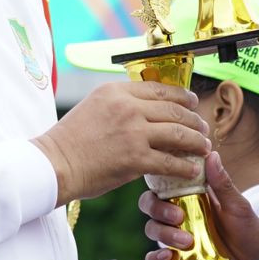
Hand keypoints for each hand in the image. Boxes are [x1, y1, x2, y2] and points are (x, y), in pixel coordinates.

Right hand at [33, 82, 209, 204]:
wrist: (54, 164)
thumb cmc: (70, 140)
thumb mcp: (93, 107)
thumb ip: (120, 105)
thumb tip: (145, 111)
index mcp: (117, 91)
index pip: (159, 89)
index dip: (182, 97)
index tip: (192, 103)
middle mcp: (128, 107)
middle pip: (174, 109)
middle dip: (194, 120)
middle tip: (203, 128)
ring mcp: (133, 132)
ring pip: (178, 133)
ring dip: (196, 141)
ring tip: (204, 147)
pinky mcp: (135, 158)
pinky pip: (170, 161)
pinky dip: (184, 167)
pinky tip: (192, 170)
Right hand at [141, 152, 258, 259]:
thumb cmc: (246, 228)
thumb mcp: (237, 206)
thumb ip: (222, 184)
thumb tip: (211, 154)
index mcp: (190, 196)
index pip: (164, 183)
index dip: (158, 180)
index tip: (170, 183)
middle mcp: (178, 214)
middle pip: (151, 204)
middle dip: (159, 209)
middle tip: (179, 217)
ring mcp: (174, 236)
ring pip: (151, 228)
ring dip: (163, 233)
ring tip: (187, 241)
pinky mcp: (175, 258)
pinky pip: (153, 258)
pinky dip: (154, 257)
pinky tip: (167, 256)